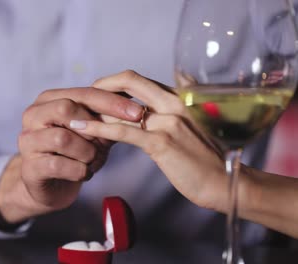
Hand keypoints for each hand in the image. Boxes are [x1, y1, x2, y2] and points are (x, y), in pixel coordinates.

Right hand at [0, 87, 143, 224]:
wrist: (49, 186)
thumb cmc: (72, 154)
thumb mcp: (93, 133)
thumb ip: (107, 120)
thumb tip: (136, 110)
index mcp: (49, 99)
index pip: (83, 93)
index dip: (111, 102)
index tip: (138, 113)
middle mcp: (33, 115)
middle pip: (66, 108)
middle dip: (93, 127)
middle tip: (104, 143)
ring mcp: (28, 141)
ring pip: (63, 138)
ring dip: (86, 152)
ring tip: (91, 160)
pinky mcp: (30, 167)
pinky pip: (59, 165)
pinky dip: (79, 171)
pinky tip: (83, 173)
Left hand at [69, 70, 226, 210]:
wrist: (226, 183)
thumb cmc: (204, 160)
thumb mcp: (186, 129)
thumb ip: (166, 115)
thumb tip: (142, 111)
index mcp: (177, 98)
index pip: (137, 79)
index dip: (111, 82)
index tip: (94, 94)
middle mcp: (172, 103)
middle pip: (128, 80)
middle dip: (99, 86)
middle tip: (79, 99)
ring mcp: (168, 121)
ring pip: (120, 106)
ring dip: (93, 109)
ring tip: (71, 114)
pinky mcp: (162, 143)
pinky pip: (123, 132)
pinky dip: (98, 129)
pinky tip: (82, 129)